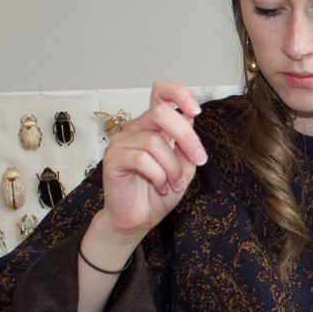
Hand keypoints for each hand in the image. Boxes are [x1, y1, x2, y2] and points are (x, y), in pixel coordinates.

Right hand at [100, 80, 207, 239]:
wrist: (139, 219)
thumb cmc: (160, 191)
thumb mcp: (184, 166)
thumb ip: (187, 144)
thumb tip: (191, 118)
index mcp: (154, 125)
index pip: (161, 92)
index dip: (179, 93)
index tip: (195, 111)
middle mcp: (136, 127)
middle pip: (162, 113)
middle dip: (187, 137)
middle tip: (199, 160)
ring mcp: (122, 142)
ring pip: (155, 142)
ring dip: (172, 167)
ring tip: (172, 184)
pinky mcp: (113, 159)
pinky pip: (142, 159)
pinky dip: (158, 176)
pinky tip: (159, 186)